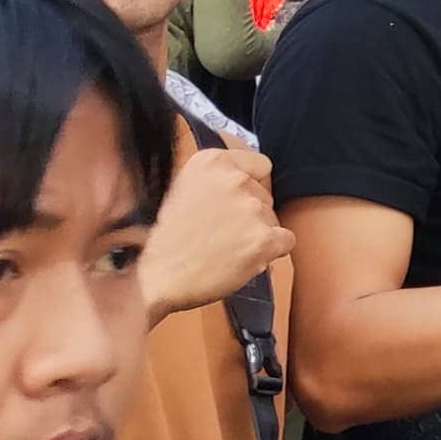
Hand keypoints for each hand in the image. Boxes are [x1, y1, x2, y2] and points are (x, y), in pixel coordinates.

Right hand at [138, 146, 287, 318]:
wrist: (154, 277)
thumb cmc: (166, 238)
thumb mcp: (184, 189)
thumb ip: (217, 179)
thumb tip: (249, 181)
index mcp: (211, 162)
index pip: (260, 164)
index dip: (250, 185)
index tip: (232, 202)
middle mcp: (234, 179)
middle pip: (265, 195)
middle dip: (250, 213)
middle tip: (219, 232)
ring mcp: (251, 209)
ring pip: (273, 219)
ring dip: (257, 234)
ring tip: (224, 248)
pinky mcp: (264, 239)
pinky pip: (286, 241)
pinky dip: (271, 252)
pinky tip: (242, 259)